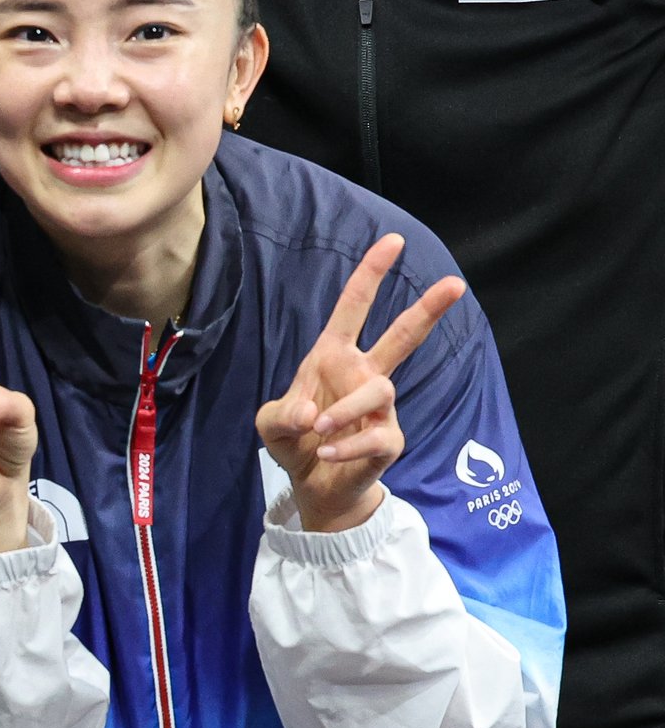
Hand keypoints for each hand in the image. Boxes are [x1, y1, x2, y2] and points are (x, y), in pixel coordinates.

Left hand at [256, 234, 464, 532]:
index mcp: (334, 356)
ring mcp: (380, 408)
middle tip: (456, 284)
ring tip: (319, 430)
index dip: (371, 273)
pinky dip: (347, 446)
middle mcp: (363, 374)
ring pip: (379, 391)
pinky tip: (326, 452)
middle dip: (427, 309)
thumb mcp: (271, 424)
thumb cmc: (295, 440)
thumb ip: (283, 415)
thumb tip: (313, 415)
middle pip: (401, 336)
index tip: (393, 242)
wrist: (312, 486)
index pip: (354, 307)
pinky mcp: (389, 440)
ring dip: (347, 410)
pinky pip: (376, 436)